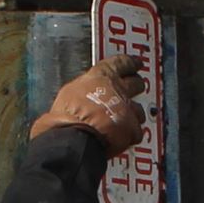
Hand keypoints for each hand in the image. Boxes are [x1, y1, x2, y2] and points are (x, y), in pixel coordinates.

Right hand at [30, 55, 147, 153]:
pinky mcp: (132, 129)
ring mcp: (127, 109)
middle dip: (136, 85)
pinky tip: (120, 140)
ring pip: (139, 110)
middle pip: (136, 83)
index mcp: (100, 76)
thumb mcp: (69, 94)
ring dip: (133, 115)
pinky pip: (135, 132)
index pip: (121, 63)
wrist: (73, 138)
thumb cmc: (65, 117)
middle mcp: (117, 89)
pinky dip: (129, 137)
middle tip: (136, 87)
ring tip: (122, 123)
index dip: (130, 63)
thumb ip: (83, 91)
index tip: (136, 63)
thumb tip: (82, 96)